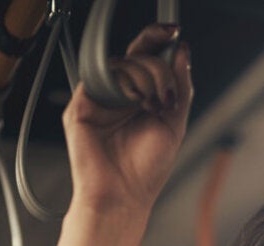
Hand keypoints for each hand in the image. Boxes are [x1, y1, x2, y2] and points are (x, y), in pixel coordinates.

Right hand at [50, 23, 192, 245]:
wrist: (125, 196)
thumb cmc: (146, 168)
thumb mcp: (175, 122)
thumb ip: (180, 86)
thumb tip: (182, 51)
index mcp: (137, 96)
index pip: (145, 56)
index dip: (157, 39)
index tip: (174, 32)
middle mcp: (117, 95)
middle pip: (134, 54)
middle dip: (157, 65)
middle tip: (167, 90)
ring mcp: (98, 99)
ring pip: (122, 64)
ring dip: (146, 78)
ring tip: (154, 105)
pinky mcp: (81, 107)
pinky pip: (103, 80)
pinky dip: (126, 87)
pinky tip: (137, 104)